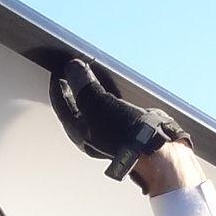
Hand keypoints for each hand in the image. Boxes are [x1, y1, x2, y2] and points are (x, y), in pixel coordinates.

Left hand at [50, 57, 188, 182]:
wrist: (157, 149)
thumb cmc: (125, 134)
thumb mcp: (99, 104)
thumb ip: (84, 85)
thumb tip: (73, 67)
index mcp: (78, 131)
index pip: (60, 104)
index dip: (58, 83)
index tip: (59, 66)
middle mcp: (89, 133)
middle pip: (75, 104)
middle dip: (73, 85)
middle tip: (73, 67)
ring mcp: (106, 131)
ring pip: (92, 105)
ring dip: (90, 88)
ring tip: (90, 71)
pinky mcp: (122, 127)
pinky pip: (108, 106)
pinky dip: (105, 93)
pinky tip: (110, 84)